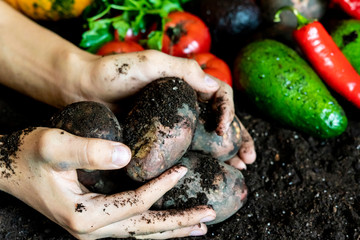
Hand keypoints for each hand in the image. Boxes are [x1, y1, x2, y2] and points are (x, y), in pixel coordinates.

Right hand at [0, 127, 215, 238]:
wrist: (10, 168)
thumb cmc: (29, 155)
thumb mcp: (54, 147)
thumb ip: (88, 151)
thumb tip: (126, 155)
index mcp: (84, 216)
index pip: (136, 203)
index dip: (162, 186)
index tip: (183, 170)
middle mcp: (92, 230)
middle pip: (146, 229)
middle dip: (179, 222)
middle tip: (208, 214)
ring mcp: (95, 229)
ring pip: (142, 233)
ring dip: (172, 229)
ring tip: (200, 226)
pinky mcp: (96, 220)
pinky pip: (133, 226)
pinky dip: (155, 225)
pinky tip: (169, 222)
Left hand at [78, 50, 255, 168]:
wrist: (82, 89)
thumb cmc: (114, 72)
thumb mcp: (151, 63)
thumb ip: (183, 69)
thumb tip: (213, 86)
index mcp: (187, 84)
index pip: (220, 96)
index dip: (229, 113)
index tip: (224, 132)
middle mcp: (184, 104)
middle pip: (220, 121)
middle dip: (238, 139)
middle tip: (248, 160)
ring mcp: (172, 123)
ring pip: (206, 138)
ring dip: (226, 153)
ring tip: (239, 169)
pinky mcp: (158, 138)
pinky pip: (185, 150)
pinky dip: (200, 161)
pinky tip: (208, 172)